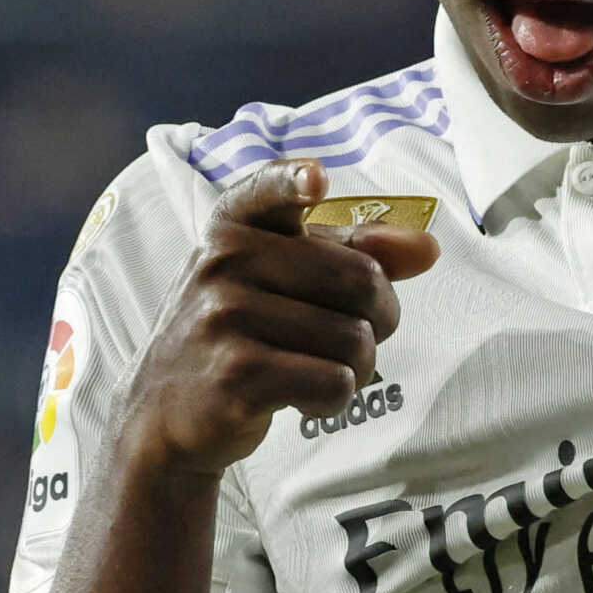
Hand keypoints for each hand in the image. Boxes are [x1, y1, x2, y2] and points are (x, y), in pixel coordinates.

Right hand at [118, 159, 441, 475]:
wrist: (164, 412)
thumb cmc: (237, 333)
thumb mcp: (279, 279)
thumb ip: (353, 254)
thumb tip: (428, 249)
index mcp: (234, 226)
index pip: (267, 190)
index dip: (294, 181)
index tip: (315, 180)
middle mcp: (223, 262)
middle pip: (361, 280)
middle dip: (380, 318)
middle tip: (350, 336)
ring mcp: (225, 317)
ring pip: (354, 340)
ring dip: (357, 368)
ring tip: (316, 370)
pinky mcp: (236, 375)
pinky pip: (334, 382)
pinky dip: (335, 399)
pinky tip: (302, 398)